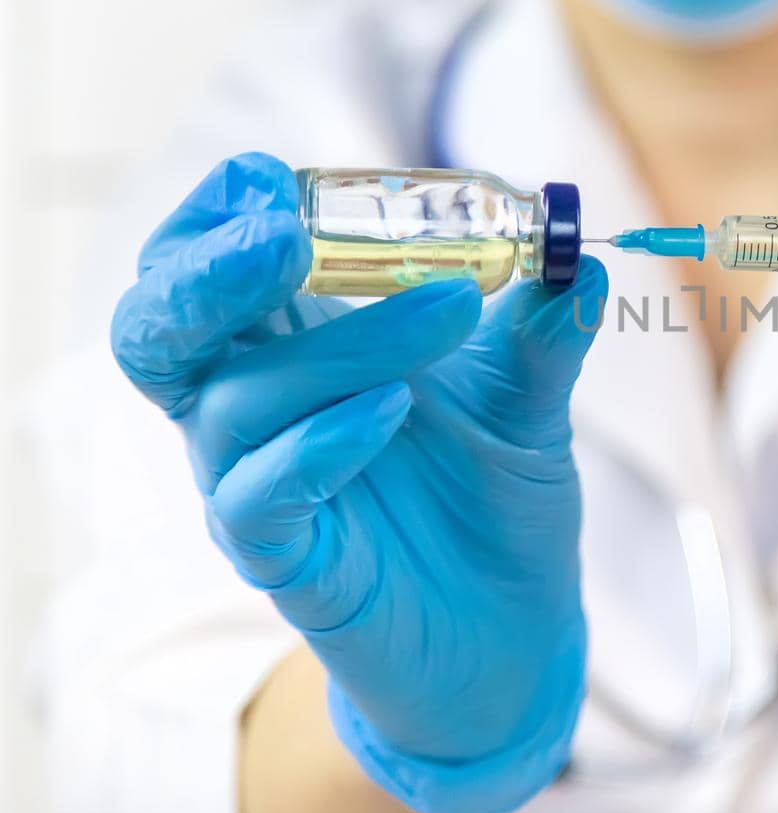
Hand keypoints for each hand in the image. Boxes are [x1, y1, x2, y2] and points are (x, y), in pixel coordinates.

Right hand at [110, 152, 607, 812]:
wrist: (515, 633)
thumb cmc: (493, 500)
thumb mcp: (529, 400)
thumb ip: (545, 330)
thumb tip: (582, 258)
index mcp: (291, 349)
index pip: (204, 262)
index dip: (223, 213)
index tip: (282, 179)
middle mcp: (252, 412)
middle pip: (160, 324)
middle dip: (207, 266)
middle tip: (289, 229)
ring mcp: (257, 489)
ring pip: (232, 402)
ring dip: (339, 343)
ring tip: (450, 308)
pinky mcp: (285, 563)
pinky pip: (263, 496)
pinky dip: (323, 441)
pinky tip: (394, 411)